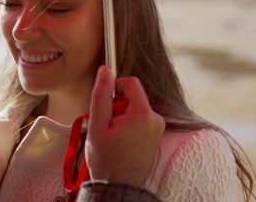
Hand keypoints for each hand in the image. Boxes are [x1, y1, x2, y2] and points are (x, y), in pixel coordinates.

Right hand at [85, 65, 164, 186]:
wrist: (119, 186)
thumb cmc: (106, 159)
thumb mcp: (97, 125)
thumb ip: (101, 95)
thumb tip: (105, 70)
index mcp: (143, 114)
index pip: (131, 83)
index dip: (115, 87)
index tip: (104, 101)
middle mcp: (155, 119)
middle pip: (132, 97)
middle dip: (116, 106)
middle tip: (105, 125)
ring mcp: (158, 128)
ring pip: (134, 109)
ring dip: (121, 117)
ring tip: (112, 136)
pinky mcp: (156, 135)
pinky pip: (139, 120)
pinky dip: (128, 125)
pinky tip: (120, 141)